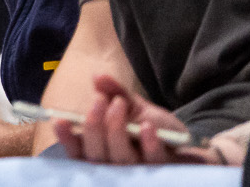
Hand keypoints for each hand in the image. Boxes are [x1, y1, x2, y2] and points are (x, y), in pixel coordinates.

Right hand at [52, 73, 206, 163]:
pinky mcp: (162, 172)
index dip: (67, 139)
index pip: (79, 150)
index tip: (60, 121)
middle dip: (94, 126)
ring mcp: (138, 170)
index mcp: (103, 149)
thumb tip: (97, 77)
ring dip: (116, 129)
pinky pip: (151, 159)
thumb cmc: (154, 128)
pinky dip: (147, 142)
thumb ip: (115, 92)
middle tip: (100, 100)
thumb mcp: (133, 106)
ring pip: (119, 157)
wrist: (189, 145)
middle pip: (95, 154)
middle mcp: (116, 165)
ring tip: (120, 103)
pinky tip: (147, 126)